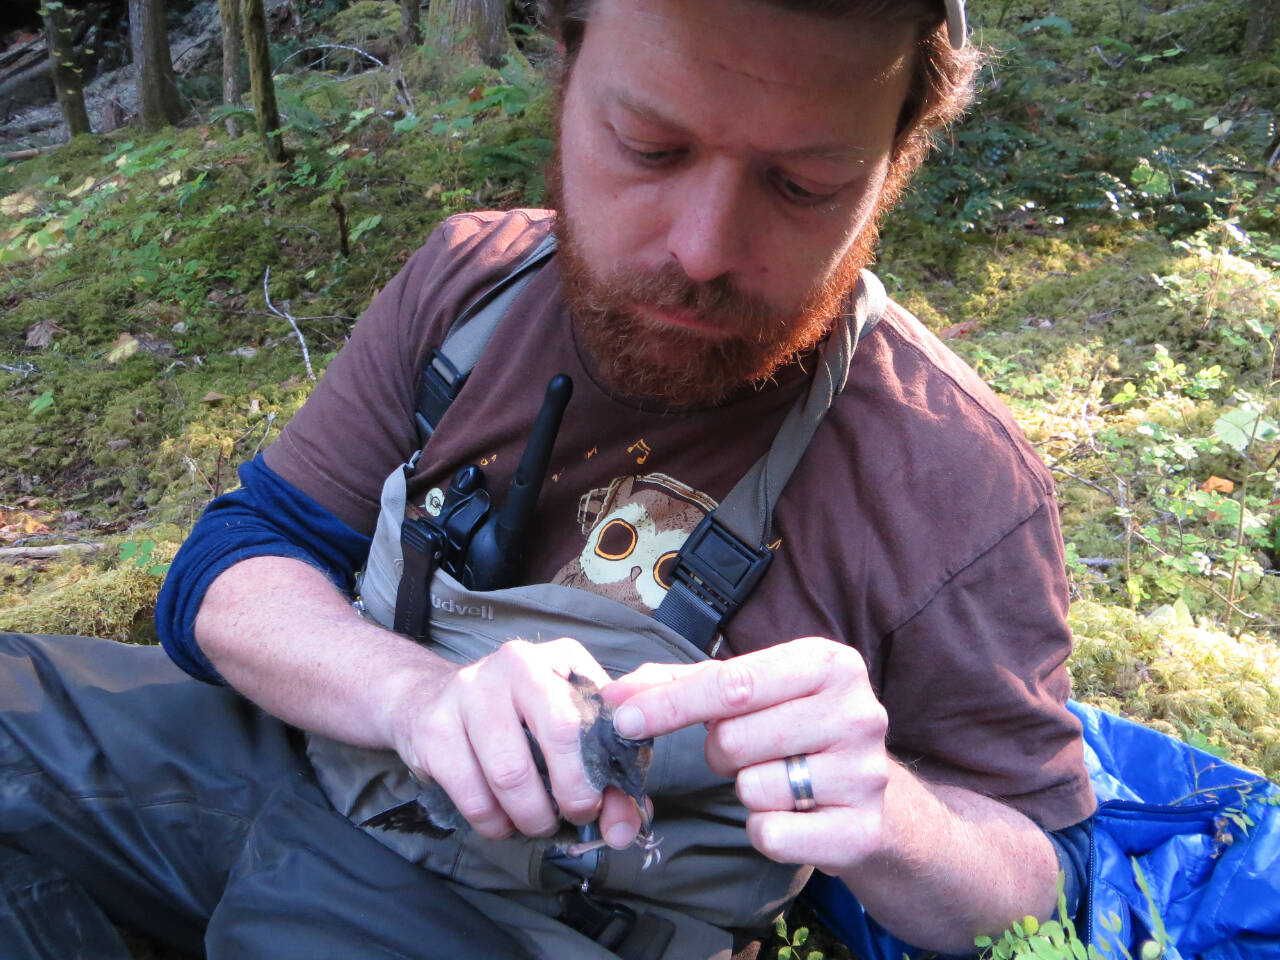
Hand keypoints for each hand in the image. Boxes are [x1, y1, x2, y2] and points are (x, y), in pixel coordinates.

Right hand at [385, 636, 645, 846]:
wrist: (431, 698)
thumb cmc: (518, 720)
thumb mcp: (571, 732)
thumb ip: (606, 778)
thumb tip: (623, 829)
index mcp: (561, 659)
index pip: (601, 715)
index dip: (608, 769)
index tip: (605, 803)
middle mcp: (518, 663)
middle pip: (560, 734)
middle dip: (574, 793)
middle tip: (573, 817)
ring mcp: (472, 690)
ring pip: (511, 773)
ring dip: (531, 816)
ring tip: (536, 822)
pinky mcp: (436, 727)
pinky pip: (473, 794)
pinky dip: (493, 823)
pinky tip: (500, 820)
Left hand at [603, 636, 890, 872]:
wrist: (866, 790)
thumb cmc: (792, 725)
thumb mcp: (750, 690)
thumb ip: (680, 684)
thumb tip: (614, 694)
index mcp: (827, 662)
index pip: (733, 683)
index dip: (670, 704)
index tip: (624, 720)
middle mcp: (857, 711)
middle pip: (735, 738)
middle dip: (719, 752)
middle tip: (746, 751)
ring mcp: (865, 773)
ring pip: (752, 788)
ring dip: (746, 790)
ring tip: (777, 777)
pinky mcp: (861, 830)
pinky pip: (771, 834)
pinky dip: (764, 829)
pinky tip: (791, 813)